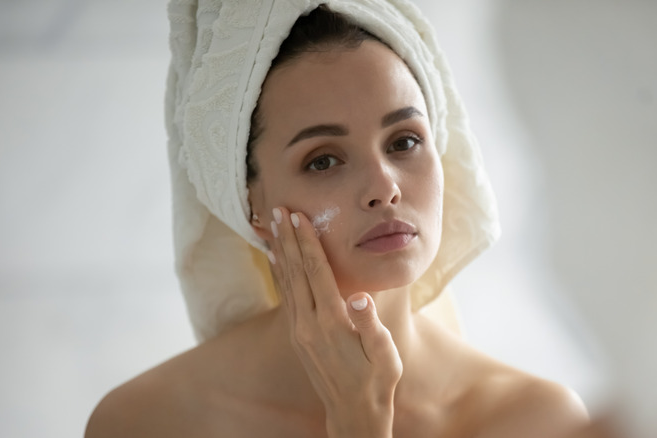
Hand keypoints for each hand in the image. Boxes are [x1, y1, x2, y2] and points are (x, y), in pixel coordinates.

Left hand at [268, 207, 402, 437]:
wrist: (354, 412)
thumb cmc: (377, 380)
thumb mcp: (384, 353)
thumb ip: (369, 323)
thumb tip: (359, 295)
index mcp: (331, 322)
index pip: (316, 272)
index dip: (307, 242)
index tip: (299, 217)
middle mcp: (309, 324)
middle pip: (296, 271)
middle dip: (288, 239)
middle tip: (278, 209)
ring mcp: (300, 331)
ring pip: (286, 282)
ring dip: (280, 252)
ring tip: (272, 227)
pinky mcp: (298, 337)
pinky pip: (286, 297)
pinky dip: (280, 274)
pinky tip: (276, 260)